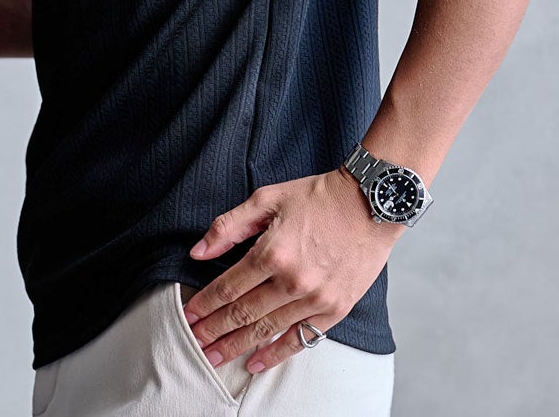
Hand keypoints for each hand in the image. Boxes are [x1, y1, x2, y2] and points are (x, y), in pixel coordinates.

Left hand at [183, 169, 403, 374]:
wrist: (370, 203)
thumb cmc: (317, 196)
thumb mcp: (267, 199)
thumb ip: (229, 226)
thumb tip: (198, 252)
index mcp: (272, 252)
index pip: (228, 287)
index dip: (205, 305)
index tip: (188, 317)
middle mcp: (292, 280)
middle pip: (243, 313)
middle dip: (214, 331)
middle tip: (194, 344)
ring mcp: (316, 298)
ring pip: (267, 330)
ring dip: (237, 345)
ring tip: (215, 358)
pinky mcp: (336, 309)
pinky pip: (301, 338)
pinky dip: (276, 353)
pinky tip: (256, 362)